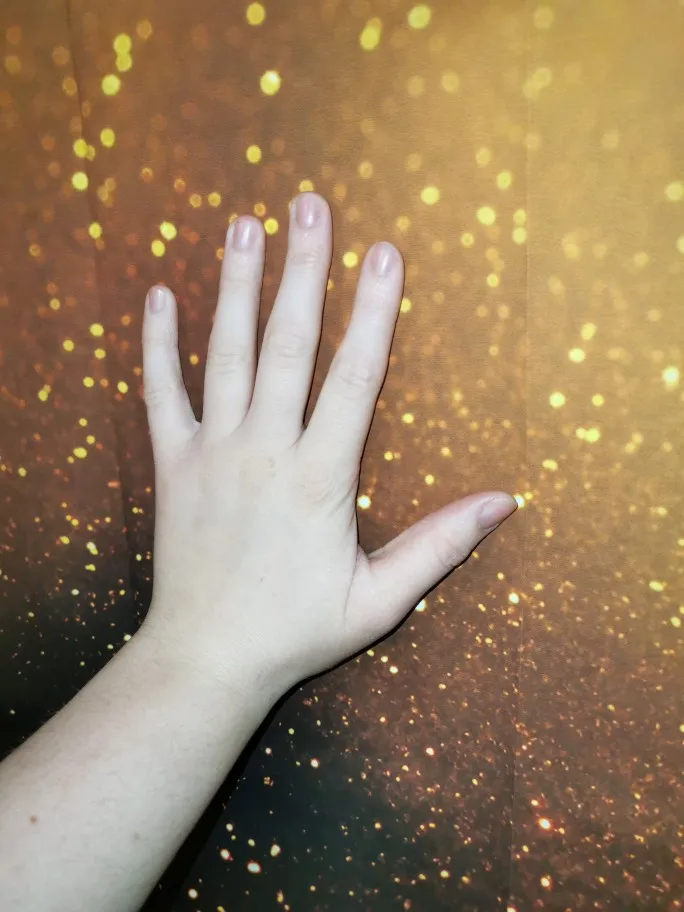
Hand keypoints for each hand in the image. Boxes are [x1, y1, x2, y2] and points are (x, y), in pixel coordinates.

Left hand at [139, 193, 516, 699]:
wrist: (207, 657)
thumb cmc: (296, 630)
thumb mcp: (380, 599)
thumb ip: (439, 545)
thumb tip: (503, 503)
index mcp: (319, 477)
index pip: (354, 377)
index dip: (373, 311)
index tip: (384, 253)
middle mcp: (264, 450)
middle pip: (288, 344)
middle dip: (304, 269)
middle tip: (311, 204)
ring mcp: (213, 452)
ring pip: (226, 354)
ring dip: (235, 286)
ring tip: (244, 224)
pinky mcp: (172, 465)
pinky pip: (160, 394)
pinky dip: (156, 344)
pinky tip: (157, 296)